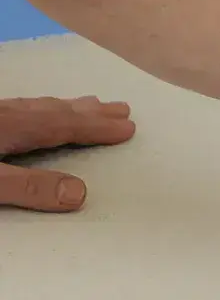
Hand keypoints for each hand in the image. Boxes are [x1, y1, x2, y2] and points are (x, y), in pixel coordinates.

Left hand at [0, 96, 135, 211]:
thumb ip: (32, 187)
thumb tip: (80, 193)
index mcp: (13, 128)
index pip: (64, 126)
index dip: (97, 128)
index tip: (127, 127)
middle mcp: (6, 115)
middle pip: (56, 112)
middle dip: (92, 113)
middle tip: (121, 109)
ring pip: (39, 107)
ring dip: (70, 108)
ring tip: (91, 106)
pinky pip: (24, 110)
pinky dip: (45, 110)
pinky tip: (40, 114)